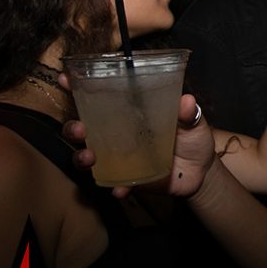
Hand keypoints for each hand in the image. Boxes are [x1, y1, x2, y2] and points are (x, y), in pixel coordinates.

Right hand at [64, 94, 215, 198]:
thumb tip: (187, 101)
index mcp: (129, 112)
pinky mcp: (127, 178)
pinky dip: (115, 187)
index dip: (78, 87)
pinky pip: (114, 184)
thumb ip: (188, 112)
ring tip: (90, 157)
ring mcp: (119, 157)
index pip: (100, 96)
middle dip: (73, 127)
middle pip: (84, 127)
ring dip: (83, 157)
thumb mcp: (194, 122)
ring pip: (88, 156)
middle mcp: (117, 133)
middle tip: (79, 128)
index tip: (65, 78)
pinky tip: (121, 189)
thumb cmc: (193, 139)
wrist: (201, 172)